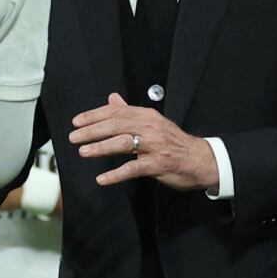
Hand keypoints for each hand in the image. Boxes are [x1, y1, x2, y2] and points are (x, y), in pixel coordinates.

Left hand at [69, 93, 218, 190]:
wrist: (202, 160)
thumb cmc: (174, 142)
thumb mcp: (153, 122)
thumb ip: (130, 111)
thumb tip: (112, 98)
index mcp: (146, 115)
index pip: (115, 112)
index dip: (93, 116)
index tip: (76, 122)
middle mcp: (150, 127)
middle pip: (116, 125)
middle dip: (92, 131)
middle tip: (73, 137)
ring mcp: (155, 146)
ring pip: (123, 143)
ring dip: (100, 148)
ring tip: (83, 152)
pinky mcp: (158, 164)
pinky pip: (133, 168)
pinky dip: (116, 174)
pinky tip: (102, 179)